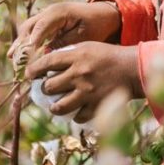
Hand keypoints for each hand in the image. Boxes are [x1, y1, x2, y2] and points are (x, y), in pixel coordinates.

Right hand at [7, 1, 120, 58]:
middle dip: (20, 43)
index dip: (31, 42)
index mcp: (60, 12)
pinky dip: (26, 42)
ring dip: (20, 43)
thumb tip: (45, 55)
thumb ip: (64, 44)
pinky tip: (21, 55)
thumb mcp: (83, 36)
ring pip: (28, 28)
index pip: (40, 27)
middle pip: (29, 26)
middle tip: (13, 60)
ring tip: (12, 59)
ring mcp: (47, 15)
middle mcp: (50, 11)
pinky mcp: (47, 21)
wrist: (104, 15)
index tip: (24, 57)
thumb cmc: (96, 25)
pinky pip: (32, 31)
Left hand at [26, 41, 142, 121]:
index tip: (29, 74)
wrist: (133, 69)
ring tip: (55, 105)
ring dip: (54, 107)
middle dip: (46, 89)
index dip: (34, 69)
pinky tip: (77, 111)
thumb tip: (48, 64)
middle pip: (49, 86)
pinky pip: (77, 117)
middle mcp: (80, 74)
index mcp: (77, 56)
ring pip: (58, 107)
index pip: (47, 62)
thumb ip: (69, 54)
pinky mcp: (96, 105)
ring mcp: (87, 92)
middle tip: (48, 88)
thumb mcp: (89, 47)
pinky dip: (75, 115)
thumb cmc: (110, 56)